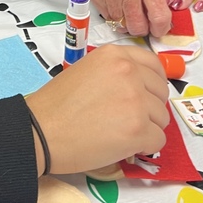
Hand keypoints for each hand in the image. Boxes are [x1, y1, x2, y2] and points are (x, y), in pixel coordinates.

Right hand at [27, 44, 168, 174]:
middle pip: (161, 92)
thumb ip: (115, 72)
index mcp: (115, 55)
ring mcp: (136, 100)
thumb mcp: (87, 70)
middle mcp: (129, 72)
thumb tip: (141, 88)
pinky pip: (158, 141)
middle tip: (126, 119)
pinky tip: (123, 146)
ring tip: (119, 133)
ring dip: (146, 128)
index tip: (147, 95)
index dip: (153, 83)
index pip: (154, 64)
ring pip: (161, 118)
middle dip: (149, 108)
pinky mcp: (138, 129)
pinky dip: (144, 147)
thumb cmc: (57, 105)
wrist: (40, 131)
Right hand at [63, 0, 170, 37]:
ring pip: (122, 25)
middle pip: (139, 27)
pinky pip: (108, 17)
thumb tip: (159, 6)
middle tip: (147, 23)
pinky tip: (118, 5)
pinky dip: (115, 16)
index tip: (162, 27)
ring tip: (131, 12)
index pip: (158, 15)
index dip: (162, 27)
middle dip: (145, 29)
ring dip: (129, 23)